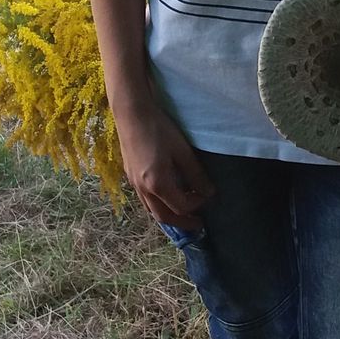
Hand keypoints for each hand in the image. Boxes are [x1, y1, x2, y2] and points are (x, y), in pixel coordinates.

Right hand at [114, 101, 213, 229]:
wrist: (131, 114)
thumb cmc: (159, 129)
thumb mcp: (182, 151)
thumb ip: (196, 174)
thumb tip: (208, 192)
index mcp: (157, 183)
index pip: (181, 206)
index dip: (197, 205)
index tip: (208, 196)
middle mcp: (143, 189)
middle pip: (164, 216)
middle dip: (182, 223)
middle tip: (197, 225)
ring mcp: (134, 184)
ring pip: (152, 210)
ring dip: (169, 216)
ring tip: (183, 214)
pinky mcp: (130, 176)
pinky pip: (145, 200)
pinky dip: (158, 205)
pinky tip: (167, 197)